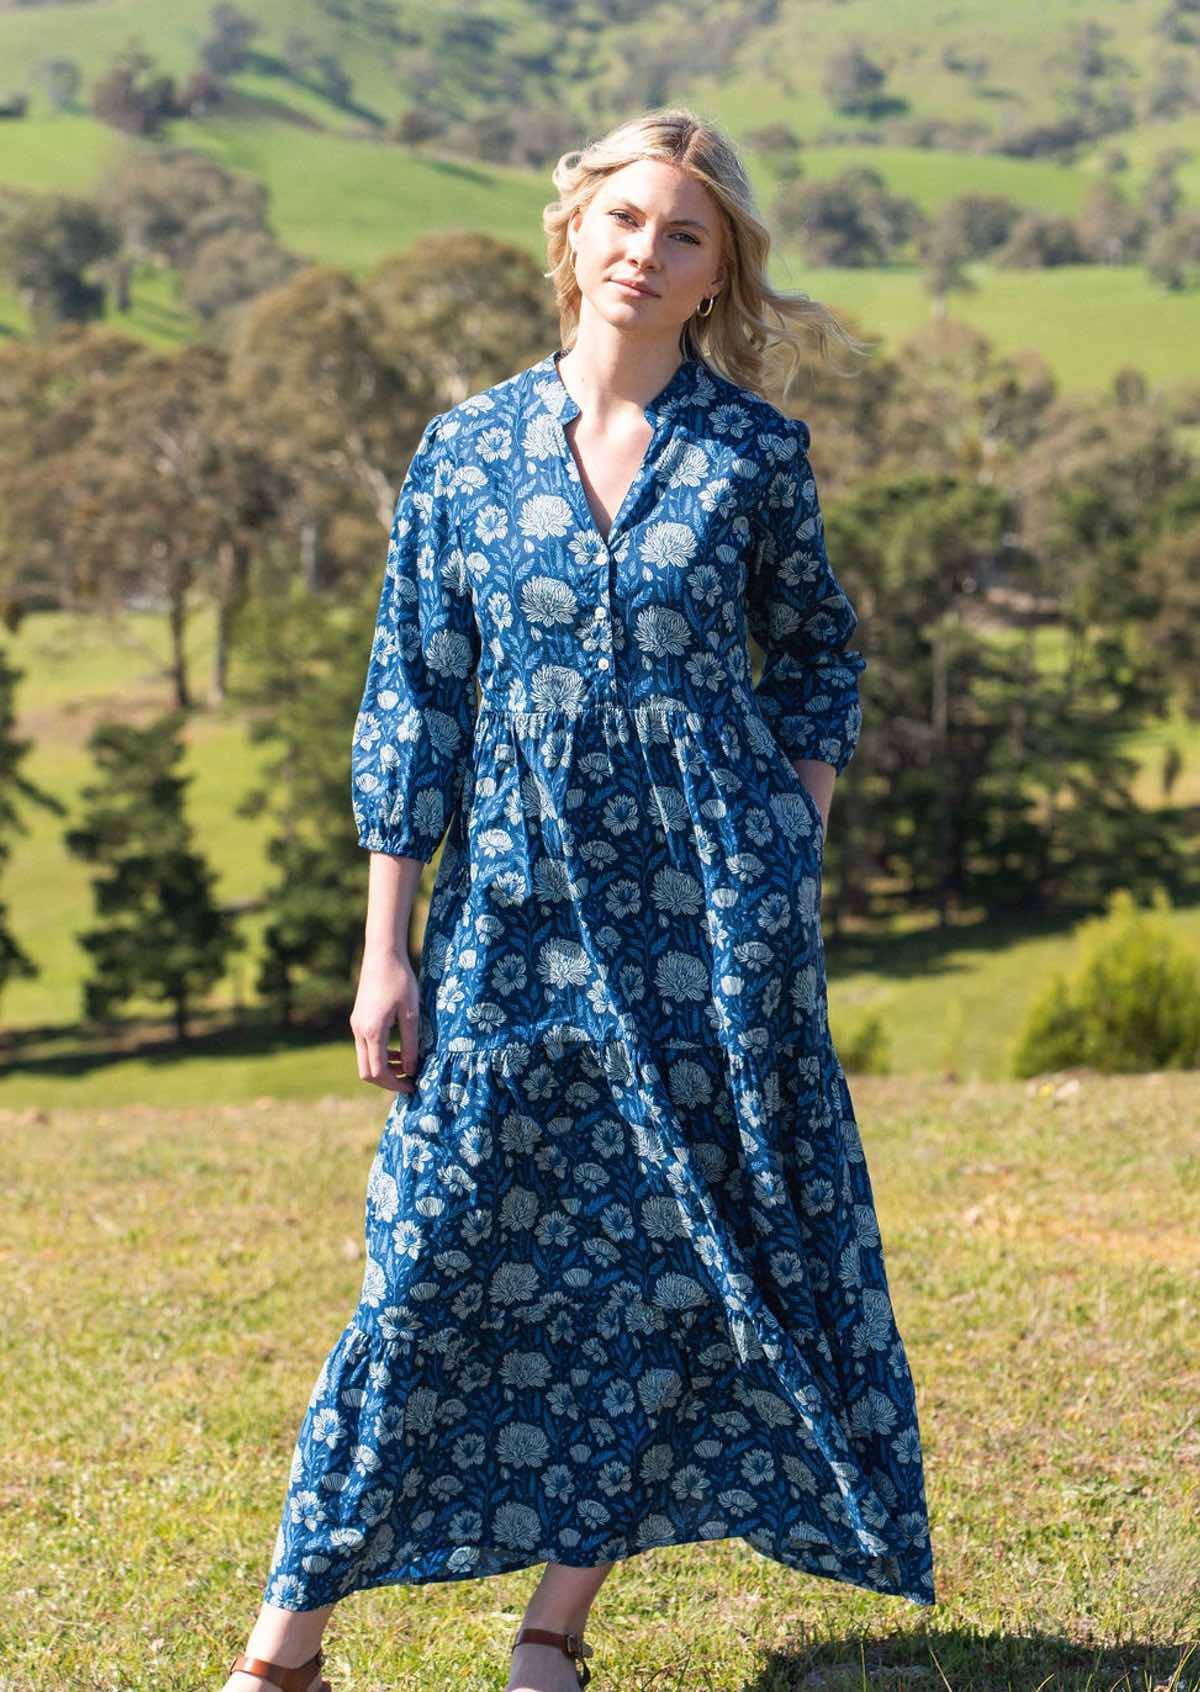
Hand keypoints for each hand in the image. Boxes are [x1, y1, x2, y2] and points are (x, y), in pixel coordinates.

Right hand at [350, 951, 419, 1092]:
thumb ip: (410, 1043)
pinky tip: (397, 1049)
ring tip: (407, 1065)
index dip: (395, 1084)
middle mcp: (359, 1031)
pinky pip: (365, 1046)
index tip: (414, 1085)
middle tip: (410, 1081)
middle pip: (367, 1071)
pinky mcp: (358, 1019)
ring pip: (365, 1059)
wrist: (382, 955)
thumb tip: (411, 1069)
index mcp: (372, 1032)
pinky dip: (380, 1054)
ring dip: (384, 1067)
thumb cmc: (400, 981)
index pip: (378, 1072)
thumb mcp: (411, 1013)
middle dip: (387, 1080)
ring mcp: (356, 1025)